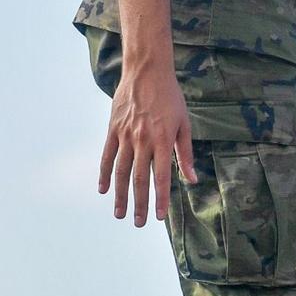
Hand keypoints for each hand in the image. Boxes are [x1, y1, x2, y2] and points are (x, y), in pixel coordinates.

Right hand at [98, 62, 196, 226]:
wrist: (147, 72)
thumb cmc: (171, 99)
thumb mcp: (184, 124)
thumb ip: (186, 154)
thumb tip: (192, 180)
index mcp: (163, 140)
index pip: (162, 176)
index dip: (160, 198)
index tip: (159, 216)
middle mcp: (143, 140)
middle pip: (140, 178)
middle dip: (139, 203)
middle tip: (138, 223)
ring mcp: (125, 135)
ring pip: (121, 171)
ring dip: (120, 195)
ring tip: (120, 214)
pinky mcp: (113, 130)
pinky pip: (107, 156)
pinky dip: (104, 174)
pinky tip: (103, 190)